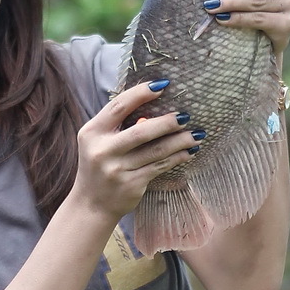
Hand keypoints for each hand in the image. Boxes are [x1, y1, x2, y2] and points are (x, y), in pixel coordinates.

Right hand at [70, 81, 200, 219]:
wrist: (92, 204)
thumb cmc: (100, 164)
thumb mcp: (98, 140)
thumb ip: (118, 124)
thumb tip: (153, 101)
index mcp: (92, 132)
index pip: (118, 106)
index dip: (141, 94)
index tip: (162, 85)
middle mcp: (103, 150)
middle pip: (141, 131)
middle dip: (167, 122)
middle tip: (186, 115)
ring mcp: (117, 169)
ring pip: (156, 150)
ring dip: (180, 141)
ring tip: (197, 134)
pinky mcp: (132, 184)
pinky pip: (160, 166)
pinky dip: (177, 157)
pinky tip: (189, 151)